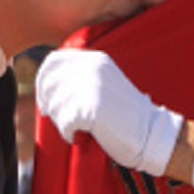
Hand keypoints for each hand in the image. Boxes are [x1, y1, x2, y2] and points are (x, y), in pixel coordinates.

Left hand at [35, 49, 181, 176]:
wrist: (150, 133)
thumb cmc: (123, 115)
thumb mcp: (101, 84)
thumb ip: (78, 78)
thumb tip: (45, 85)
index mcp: (93, 59)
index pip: (52, 63)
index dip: (43, 83)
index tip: (46, 102)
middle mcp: (90, 67)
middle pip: (49, 86)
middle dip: (53, 107)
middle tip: (68, 121)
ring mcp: (90, 86)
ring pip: (55, 107)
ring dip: (63, 122)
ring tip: (84, 127)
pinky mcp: (91, 107)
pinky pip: (64, 123)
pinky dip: (71, 134)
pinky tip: (86, 135)